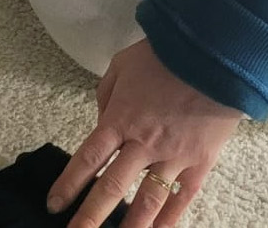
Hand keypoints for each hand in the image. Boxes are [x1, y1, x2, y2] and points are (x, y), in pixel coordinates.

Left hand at [51, 41, 242, 227]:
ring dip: (131, 227)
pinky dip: (170, 219)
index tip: (54, 204)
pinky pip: (183, 198)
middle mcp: (143, 143)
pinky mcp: (200, 162)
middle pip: (112, 187)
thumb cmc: (164, 56)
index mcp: (120, 119)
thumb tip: (103, 122)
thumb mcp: (121, 66)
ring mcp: (173, 156)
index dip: (69, 184)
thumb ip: (106, 97)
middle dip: (91, 216)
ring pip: (148, 201)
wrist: (213, 55)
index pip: (88, 159)